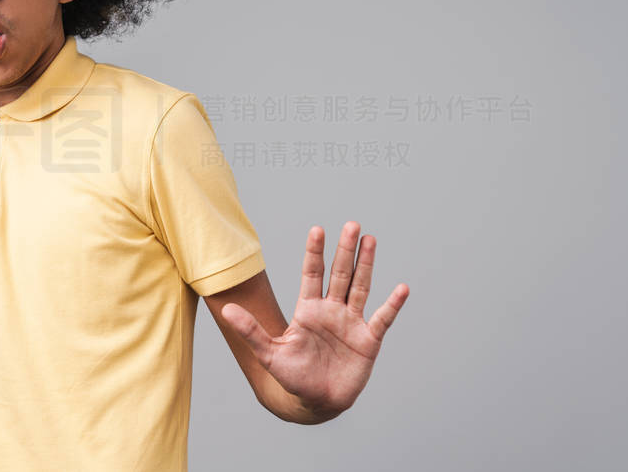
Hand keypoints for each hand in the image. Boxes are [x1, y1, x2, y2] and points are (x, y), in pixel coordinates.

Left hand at [220, 222, 408, 414]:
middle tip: (352, 225)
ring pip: (360, 287)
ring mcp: (351, 322)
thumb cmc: (292, 377)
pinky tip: (401, 288)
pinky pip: (383, 318)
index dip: (315, 252)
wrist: (316, 402)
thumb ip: (251, 331)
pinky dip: (392, 304)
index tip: (317, 230)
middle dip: (345, 250)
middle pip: (340, 273)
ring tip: (370, 240)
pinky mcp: (368, 340)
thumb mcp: (269, 354)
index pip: (312, 273)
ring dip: (366, 264)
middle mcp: (331, 310)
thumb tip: (226, 310)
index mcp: (308, 309)